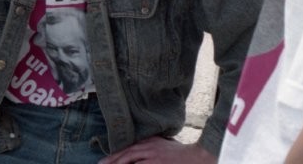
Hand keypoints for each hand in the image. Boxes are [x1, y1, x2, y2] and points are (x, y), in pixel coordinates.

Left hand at [98, 136, 215, 163]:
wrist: (198, 156)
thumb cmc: (181, 154)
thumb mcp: (163, 145)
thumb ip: (150, 147)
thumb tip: (136, 151)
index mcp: (149, 142)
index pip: (127, 148)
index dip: (114, 156)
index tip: (103, 161)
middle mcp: (149, 147)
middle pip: (126, 154)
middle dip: (112, 161)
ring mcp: (153, 156)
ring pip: (130, 159)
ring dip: (119, 163)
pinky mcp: (157, 163)